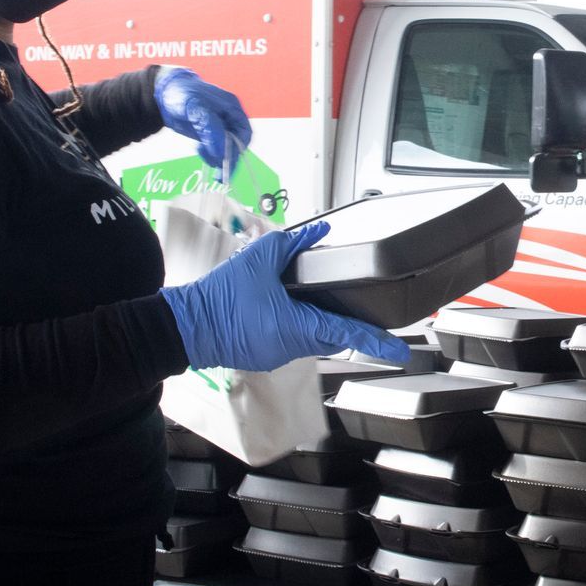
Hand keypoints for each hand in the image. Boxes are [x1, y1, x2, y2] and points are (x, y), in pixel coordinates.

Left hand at [155, 67, 252, 178]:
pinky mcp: (209, 135)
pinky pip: (215, 149)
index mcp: (232, 108)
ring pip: (225, 149)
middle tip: (219, 172)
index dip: (238, 147)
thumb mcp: (196, 108)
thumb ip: (210, 129)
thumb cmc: (183, 94)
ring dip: (217, 157)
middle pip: (236, 143)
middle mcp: (229, 119)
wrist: (165, 92)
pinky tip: (201, 152)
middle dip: (228, 157)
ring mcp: (219, 128)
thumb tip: (222, 153)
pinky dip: (210, 155)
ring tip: (203, 156)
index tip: (226, 159)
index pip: (244, 133)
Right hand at [161, 221, 409, 371]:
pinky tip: (297, 310)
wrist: (186, 326)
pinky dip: (303, 326)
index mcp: (297, 326)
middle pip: (334, 338)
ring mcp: (279, 354)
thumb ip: (294, 243)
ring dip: (324, 325)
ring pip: (315, 340)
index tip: (400, 351)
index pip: (347, 334)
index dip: (376, 341)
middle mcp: (293, 346)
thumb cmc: (220, 297)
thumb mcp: (259, 260)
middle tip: (371, 318)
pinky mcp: (266, 354)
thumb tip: (321, 230)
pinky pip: (294, 341)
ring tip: (332, 306)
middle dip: (352, 327)